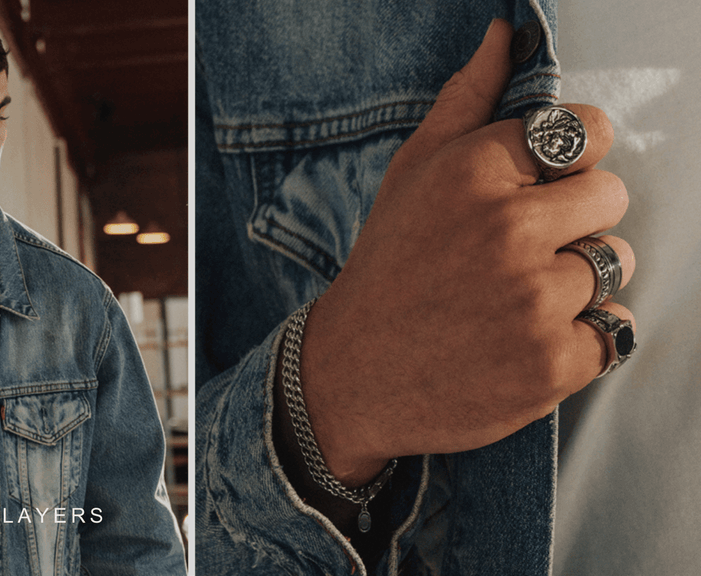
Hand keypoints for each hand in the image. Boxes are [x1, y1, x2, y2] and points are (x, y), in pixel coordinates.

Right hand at [298, 20, 635, 484]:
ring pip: (617, 262)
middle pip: (612, 195)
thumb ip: (466, 100)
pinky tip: (527, 338)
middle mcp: (507, 229)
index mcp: (473, 172)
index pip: (588, 132)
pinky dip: (582, 336)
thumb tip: (506, 34)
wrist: (352, 375)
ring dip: (579, 279)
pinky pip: (616, 328)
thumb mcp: (411, 174)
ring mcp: (533, 300)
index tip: (541, 187)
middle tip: (519, 251)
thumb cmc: (388, 266)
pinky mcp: (551, 364)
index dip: (570, 161)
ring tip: (517, 298)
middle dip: (575, 219)